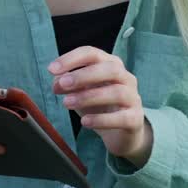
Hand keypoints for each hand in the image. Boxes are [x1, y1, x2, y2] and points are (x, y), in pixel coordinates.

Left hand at [49, 47, 152, 166]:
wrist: (120, 134)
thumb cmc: (99, 106)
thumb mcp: (80, 92)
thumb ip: (67, 85)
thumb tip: (56, 82)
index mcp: (111, 65)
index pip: (92, 54)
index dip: (72, 59)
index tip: (51, 69)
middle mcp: (126, 78)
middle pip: (110, 68)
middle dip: (83, 75)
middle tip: (62, 84)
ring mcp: (133, 98)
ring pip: (117, 92)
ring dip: (89, 96)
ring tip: (67, 103)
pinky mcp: (136, 119)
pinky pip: (122, 117)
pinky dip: (101, 120)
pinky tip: (85, 122)